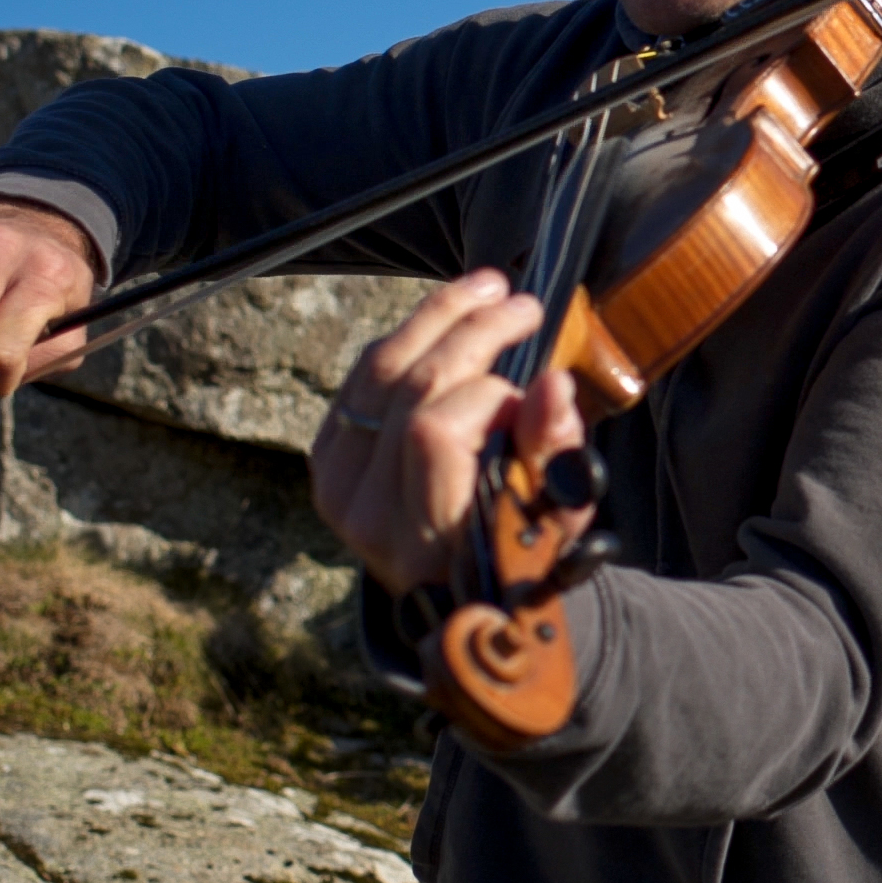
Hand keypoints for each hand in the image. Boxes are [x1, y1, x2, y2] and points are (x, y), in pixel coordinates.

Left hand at [310, 270, 593, 595]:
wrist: (462, 593)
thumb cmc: (521, 553)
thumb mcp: (554, 517)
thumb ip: (553, 454)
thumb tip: (553, 386)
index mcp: (422, 538)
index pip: (435, 431)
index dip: (490, 396)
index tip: (534, 391)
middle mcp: (366, 512)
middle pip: (409, 385)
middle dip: (474, 331)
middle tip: (525, 307)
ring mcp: (337, 483)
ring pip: (381, 367)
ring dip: (438, 315)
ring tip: (490, 288)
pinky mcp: (327, 458)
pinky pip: (363, 375)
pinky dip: (409, 338)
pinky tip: (447, 318)